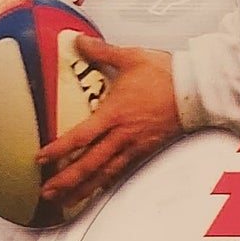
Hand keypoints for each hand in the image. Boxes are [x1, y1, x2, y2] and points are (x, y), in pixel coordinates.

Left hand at [39, 40, 182, 211]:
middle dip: (67, 180)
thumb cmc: (167, 74)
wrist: (198, 90)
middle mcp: (124, 134)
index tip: (42, 158)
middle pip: (91, 163)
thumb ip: (101, 51)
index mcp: (116, 114)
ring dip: (85, 188)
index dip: (60, 149)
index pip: (81, 136)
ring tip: (67, 199)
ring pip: (106, 173)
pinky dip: (108, 183)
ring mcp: (137, 145)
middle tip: (48, 191)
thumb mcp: (131, 57)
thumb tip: (78, 41)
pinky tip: (99, 190)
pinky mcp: (148, 149)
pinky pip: (124, 171)